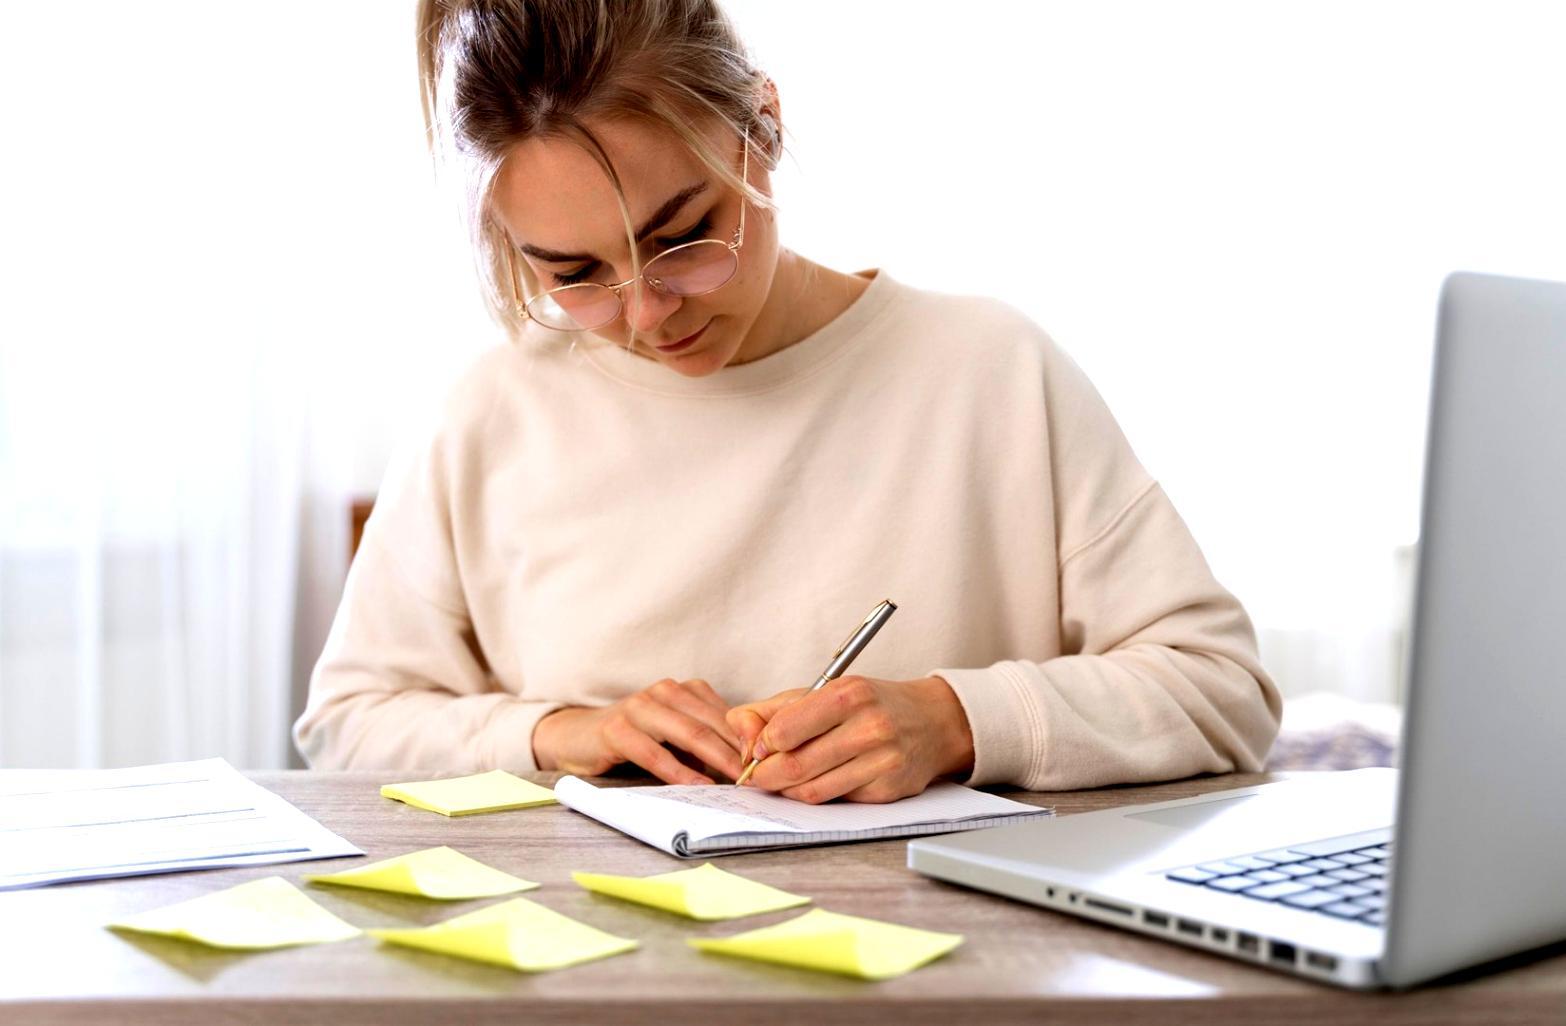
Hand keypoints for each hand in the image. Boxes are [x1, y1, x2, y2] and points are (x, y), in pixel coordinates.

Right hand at [531, 678, 744, 783]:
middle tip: (763, 776)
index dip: (751, 739)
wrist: (576, 737)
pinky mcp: (617, 729)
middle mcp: (665, 692)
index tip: (773, 763)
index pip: (727, 714)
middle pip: (712, 723)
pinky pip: (654, 753)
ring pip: (689, 734)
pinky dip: (679, 772)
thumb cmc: (635, 740)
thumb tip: (751, 766)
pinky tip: (697, 788)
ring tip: (738, 782)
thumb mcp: (674, 737)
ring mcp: (640, 707)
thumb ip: (706, 743)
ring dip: (716, 760)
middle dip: (740, 751)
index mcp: (684, 691)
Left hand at [725, 675, 974, 803]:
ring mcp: (882, 761)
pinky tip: (819, 782)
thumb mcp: (823, 692)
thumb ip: (773, 710)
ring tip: (783, 781)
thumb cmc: (869, 704)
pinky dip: (819, 796)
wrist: (931, 721)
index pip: (784, 731)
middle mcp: (869, 726)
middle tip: (757, 777)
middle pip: (794, 766)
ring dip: (788, 791)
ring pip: (813, 791)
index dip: (761, 747)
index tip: (757, 751)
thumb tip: (740, 737)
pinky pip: (837, 801)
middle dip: (766, 777)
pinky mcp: (888, 790)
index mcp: (847, 695)